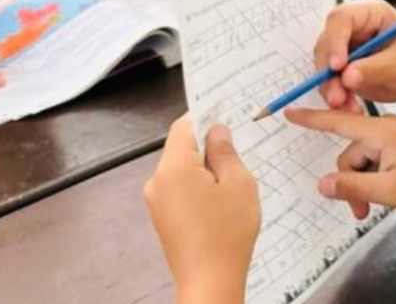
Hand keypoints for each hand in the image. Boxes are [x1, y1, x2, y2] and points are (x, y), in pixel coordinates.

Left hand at [144, 117, 259, 303]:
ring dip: (205, 169)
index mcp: (173, 168)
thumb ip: (225, 152)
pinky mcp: (162, 218)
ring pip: (181, 169)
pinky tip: (220, 202)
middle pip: (181, 148)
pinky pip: (179, 189)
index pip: (184, 126)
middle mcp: (157, 181)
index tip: (226, 113)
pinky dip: (198, 186)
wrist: (209, 282)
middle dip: (208, 147)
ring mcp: (156, 201)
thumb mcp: (238, 184)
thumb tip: (217, 132)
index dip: (205, 116)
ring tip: (232, 185)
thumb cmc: (227, 233)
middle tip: (238, 155)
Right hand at [285, 108, 395, 218]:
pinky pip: (374, 160)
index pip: (337, 121)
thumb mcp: (389, 190)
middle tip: (360, 210)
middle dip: (349, 183)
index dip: (311, 119)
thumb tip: (323, 184)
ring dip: (362, 184)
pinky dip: (373, 178)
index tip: (289, 111)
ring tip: (374, 206)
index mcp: (379, 131)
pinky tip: (383, 194)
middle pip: (349, 155)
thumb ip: (353, 187)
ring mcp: (392, 135)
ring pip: (361, 161)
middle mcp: (383, 128)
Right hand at [314, 0, 395, 110]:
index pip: (341, 19)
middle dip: (328, 72)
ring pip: (324, 65)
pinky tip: (349, 107)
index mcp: (370, 12)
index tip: (337, 66)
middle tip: (337, 96)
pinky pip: (331, 80)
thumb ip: (375, 68)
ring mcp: (346, 46)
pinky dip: (336, 95)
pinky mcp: (343, 66)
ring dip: (330, 87)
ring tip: (346, 106)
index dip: (334, 41)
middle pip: (327, 43)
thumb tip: (346, 76)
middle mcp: (353, 26)